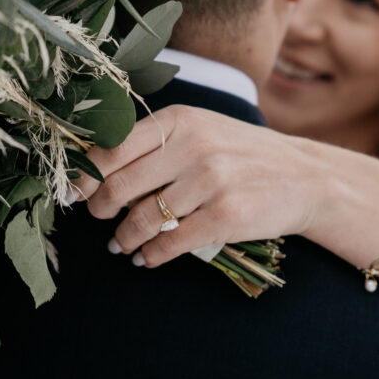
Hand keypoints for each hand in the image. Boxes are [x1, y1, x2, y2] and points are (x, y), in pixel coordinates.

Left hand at [70, 104, 323, 266]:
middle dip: (100, 209)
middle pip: (119, 186)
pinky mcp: (227, 217)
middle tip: (101, 218)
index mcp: (181, 120)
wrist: (305, 176)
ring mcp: (212, 183)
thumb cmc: (242, 154)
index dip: (84, 175)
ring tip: (122, 244)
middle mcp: (195, 147)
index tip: (73, 192)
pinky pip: (170, 244)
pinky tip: (148, 258)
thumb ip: (154, 143)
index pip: (112, 149)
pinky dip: (151, 256)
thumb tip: (93, 170)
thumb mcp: (202, 130)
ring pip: (142, 220)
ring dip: (124, 238)